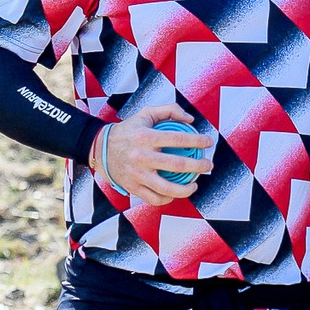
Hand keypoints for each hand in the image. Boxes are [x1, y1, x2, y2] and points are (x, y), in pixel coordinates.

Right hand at [92, 104, 212, 207]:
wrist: (100, 149)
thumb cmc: (129, 130)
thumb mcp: (145, 114)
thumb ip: (169, 110)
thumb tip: (190, 120)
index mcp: (145, 136)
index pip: (178, 138)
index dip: (197, 140)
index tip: (209, 142)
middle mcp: (141, 156)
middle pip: (177, 164)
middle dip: (198, 165)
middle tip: (208, 165)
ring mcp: (137, 175)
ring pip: (167, 188)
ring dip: (187, 189)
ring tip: (196, 185)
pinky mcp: (133, 188)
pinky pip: (155, 199)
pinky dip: (168, 199)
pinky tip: (176, 193)